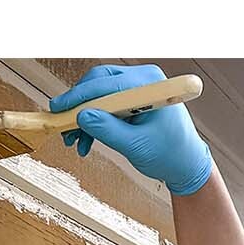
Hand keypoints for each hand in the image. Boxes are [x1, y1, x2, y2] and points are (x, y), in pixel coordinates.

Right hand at [52, 64, 212, 195]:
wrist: (185, 163)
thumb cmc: (171, 154)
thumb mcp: (135, 146)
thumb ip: (107, 130)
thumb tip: (82, 117)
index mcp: (149, 85)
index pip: (105, 84)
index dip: (78, 97)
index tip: (58, 108)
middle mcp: (143, 80)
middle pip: (98, 83)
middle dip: (79, 106)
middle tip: (63, 126)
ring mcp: (138, 88)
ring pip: (99, 94)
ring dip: (84, 116)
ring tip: (75, 140)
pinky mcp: (133, 99)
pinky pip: (105, 104)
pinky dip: (93, 120)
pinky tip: (86, 139)